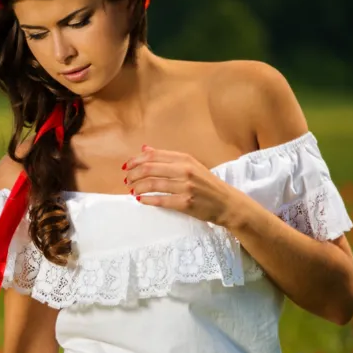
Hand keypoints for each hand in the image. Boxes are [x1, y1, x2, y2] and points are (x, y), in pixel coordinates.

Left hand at [122, 145, 247, 225]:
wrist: (226, 203)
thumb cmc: (206, 184)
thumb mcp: (190, 165)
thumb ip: (167, 158)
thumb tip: (144, 149)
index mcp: (185, 159)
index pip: (153, 155)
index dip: (136, 160)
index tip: (127, 166)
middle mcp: (185, 170)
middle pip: (149, 169)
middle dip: (133, 174)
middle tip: (127, 180)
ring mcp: (185, 187)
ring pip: (152, 184)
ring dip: (138, 187)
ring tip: (132, 190)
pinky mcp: (185, 203)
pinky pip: (160, 200)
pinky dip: (147, 200)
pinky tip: (141, 200)